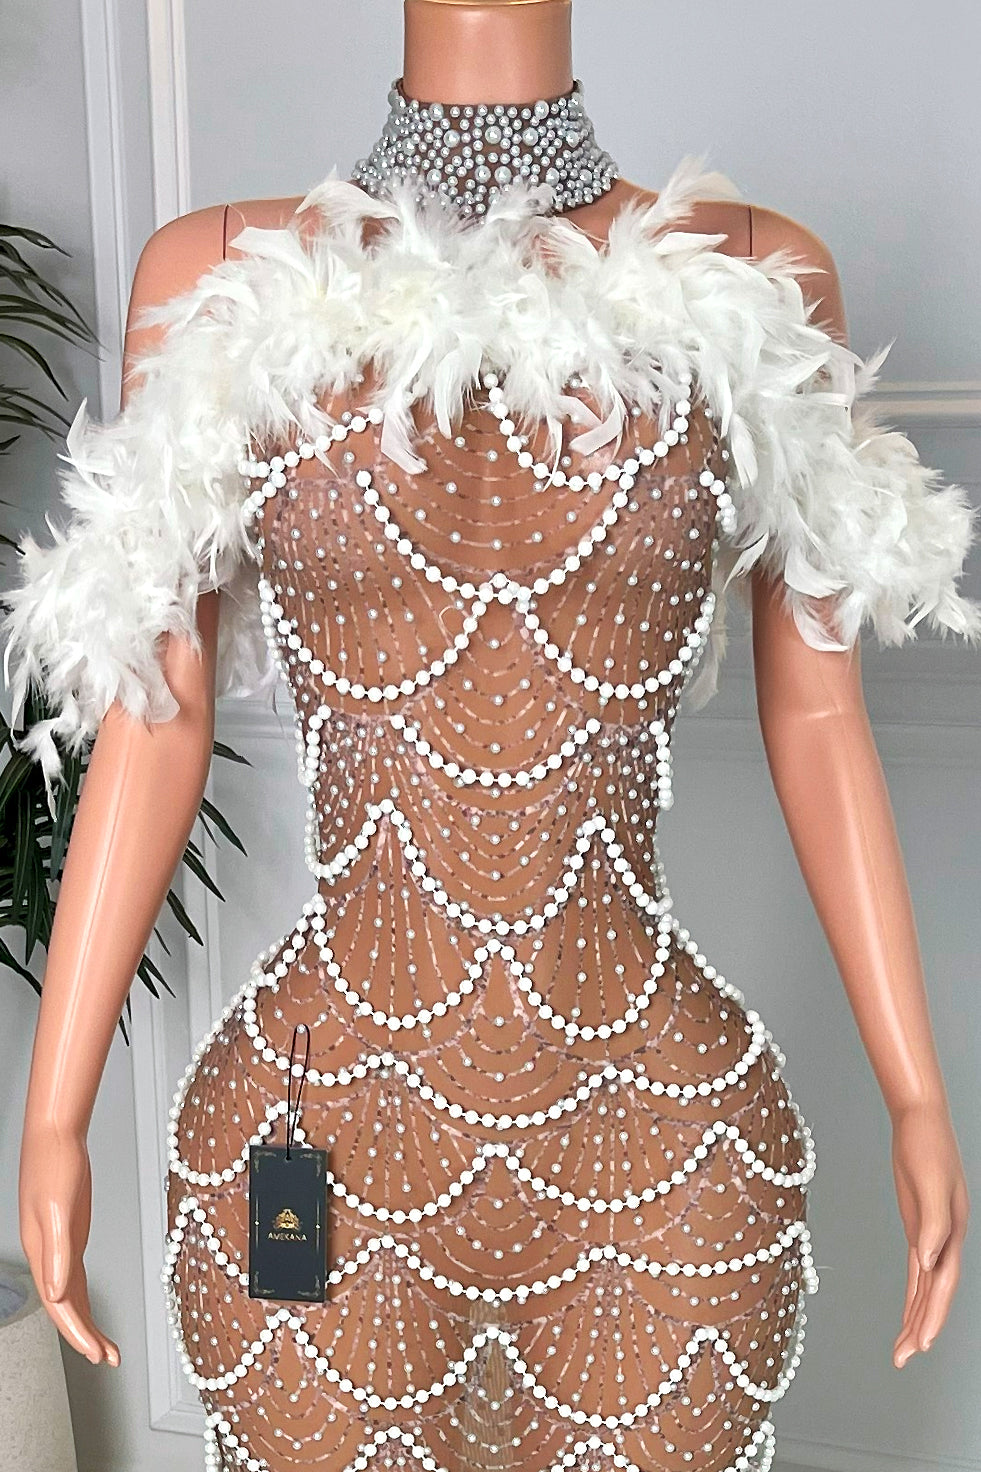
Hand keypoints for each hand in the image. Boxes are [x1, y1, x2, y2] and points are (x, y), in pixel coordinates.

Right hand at [19, 1123, 119, 1365]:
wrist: (55, 1135)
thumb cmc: (54, 1164)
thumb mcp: (59, 1208)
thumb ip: (58, 1252)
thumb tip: (58, 1293)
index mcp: (42, 1252)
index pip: (60, 1305)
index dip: (77, 1332)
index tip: (95, 1353)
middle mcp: (49, 1254)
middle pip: (66, 1306)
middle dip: (85, 1335)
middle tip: (108, 1358)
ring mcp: (59, 1244)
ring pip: (71, 1294)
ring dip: (87, 1321)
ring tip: (106, 1347)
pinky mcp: (70, 1232)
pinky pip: (75, 1275)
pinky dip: (83, 1297)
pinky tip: (91, 1309)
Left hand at [891, 1101, 968, 1367]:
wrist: (920, 1118)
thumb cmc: (926, 1145)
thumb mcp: (929, 1182)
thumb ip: (933, 1224)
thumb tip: (929, 1261)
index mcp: (952, 1231)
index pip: (943, 1284)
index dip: (933, 1316)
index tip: (922, 1346)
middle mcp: (946, 1239)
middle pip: (934, 1293)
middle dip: (921, 1328)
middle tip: (902, 1359)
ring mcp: (933, 1234)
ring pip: (925, 1286)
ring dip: (916, 1317)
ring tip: (903, 1350)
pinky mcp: (919, 1225)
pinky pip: (916, 1269)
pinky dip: (913, 1293)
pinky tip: (909, 1312)